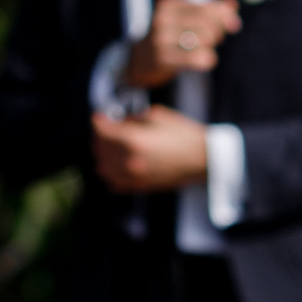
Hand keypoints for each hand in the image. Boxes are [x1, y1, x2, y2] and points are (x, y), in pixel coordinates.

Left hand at [92, 105, 209, 192]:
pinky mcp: (140, 186)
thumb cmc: (183, 135)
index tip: (100, 117)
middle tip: (106, 129)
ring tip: (110, 147)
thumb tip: (119, 121)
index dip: (98, 121)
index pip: (101, 131)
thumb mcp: (156, 115)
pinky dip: (111, 173)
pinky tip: (117, 164)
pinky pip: (114, 183)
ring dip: (103, 155)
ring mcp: (134, 176)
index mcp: (133, 140)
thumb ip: (132, 118)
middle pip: (99, 149)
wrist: (202, 158)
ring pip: (103, 168)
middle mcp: (129, 161)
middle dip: (100, 136)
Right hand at [126, 0, 240, 86]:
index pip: (208, 7)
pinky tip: (206, 60)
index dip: (226, 16)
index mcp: (170, 3)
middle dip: (218, 33)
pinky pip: (198, 57)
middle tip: (213, 40)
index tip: (233, 25)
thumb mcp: (189, 17)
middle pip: (209, 23)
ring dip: (211, 46)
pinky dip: (208, 59)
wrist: (142, 60)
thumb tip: (233, 6)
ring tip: (204, 49)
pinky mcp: (162, 58)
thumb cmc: (173, 36)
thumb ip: (214, 10)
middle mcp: (162, 17)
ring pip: (205, 39)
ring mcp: (160, 38)